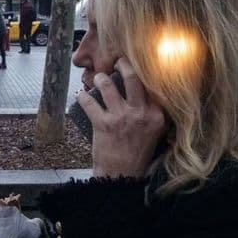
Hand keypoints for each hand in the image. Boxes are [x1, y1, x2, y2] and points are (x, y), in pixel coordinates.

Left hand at [76, 57, 166, 178]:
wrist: (122, 175)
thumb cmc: (138, 154)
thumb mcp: (155, 133)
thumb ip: (155, 113)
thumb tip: (149, 90)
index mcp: (156, 115)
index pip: (152, 85)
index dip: (143, 71)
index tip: (137, 63)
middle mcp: (140, 113)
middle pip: (132, 77)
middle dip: (122, 64)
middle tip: (117, 61)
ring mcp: (120, 117)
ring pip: (107, 85)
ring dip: (100, 78)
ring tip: (98, 78)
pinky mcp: (102, 124)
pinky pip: (89, 102)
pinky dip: (82, 96)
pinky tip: (81, 94)